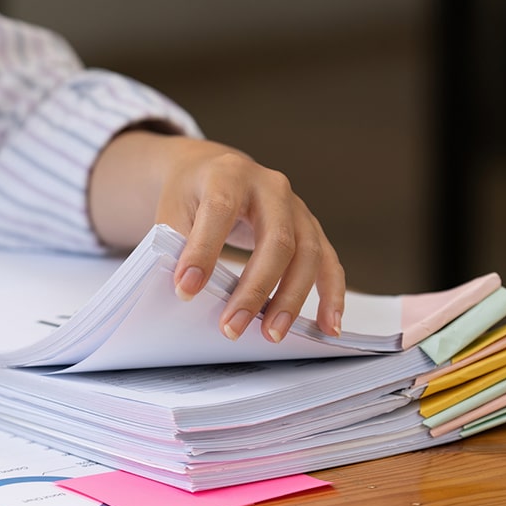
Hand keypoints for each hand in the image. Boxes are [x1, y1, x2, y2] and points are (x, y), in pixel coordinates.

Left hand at [87, 130, 343, 341]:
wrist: (213, 171)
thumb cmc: (192, 195)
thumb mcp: (173, 208)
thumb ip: (176, 242)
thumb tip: (187, 290)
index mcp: (228, 175)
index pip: (220, 211)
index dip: (204, 251)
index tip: (186, 290)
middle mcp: (270, 186)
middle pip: (275, 239)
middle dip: (255, 289)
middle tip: (232, 328)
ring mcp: (296, 207)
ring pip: (307, 254)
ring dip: (291, 299)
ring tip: (272, 334)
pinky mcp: (310, 227)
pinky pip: (328, 262)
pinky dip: (331, 295)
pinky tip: (328, 326)